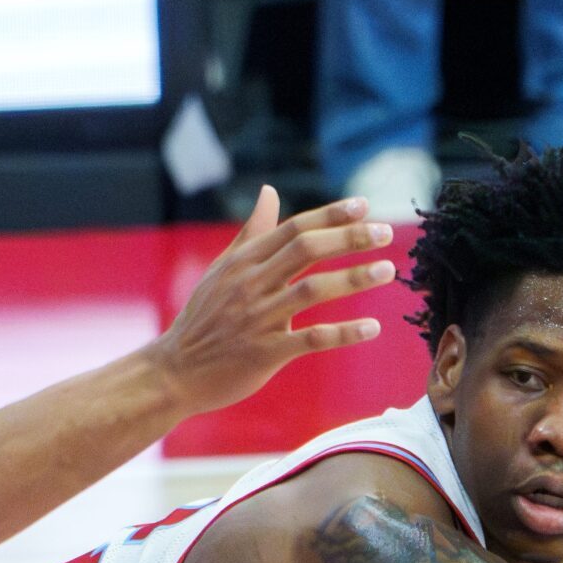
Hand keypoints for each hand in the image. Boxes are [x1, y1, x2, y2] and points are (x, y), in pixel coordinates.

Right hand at [146, 188, 396, 416]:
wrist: (175, 371)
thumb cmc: (204, 318)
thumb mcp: (223, 269)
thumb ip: (252, 231)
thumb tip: (269, 191)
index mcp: (244, 261)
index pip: (293, 229)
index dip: (330, 215)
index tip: (364, 205)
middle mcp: (251, 284)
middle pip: (306, 250)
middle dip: (349, 238)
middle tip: (386, 232)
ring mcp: (257, 318)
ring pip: (312, 291)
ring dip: (353, 279)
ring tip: (387, 271)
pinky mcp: (264, 352)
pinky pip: (310, 338)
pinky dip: (343, 333)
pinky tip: (372, 328)